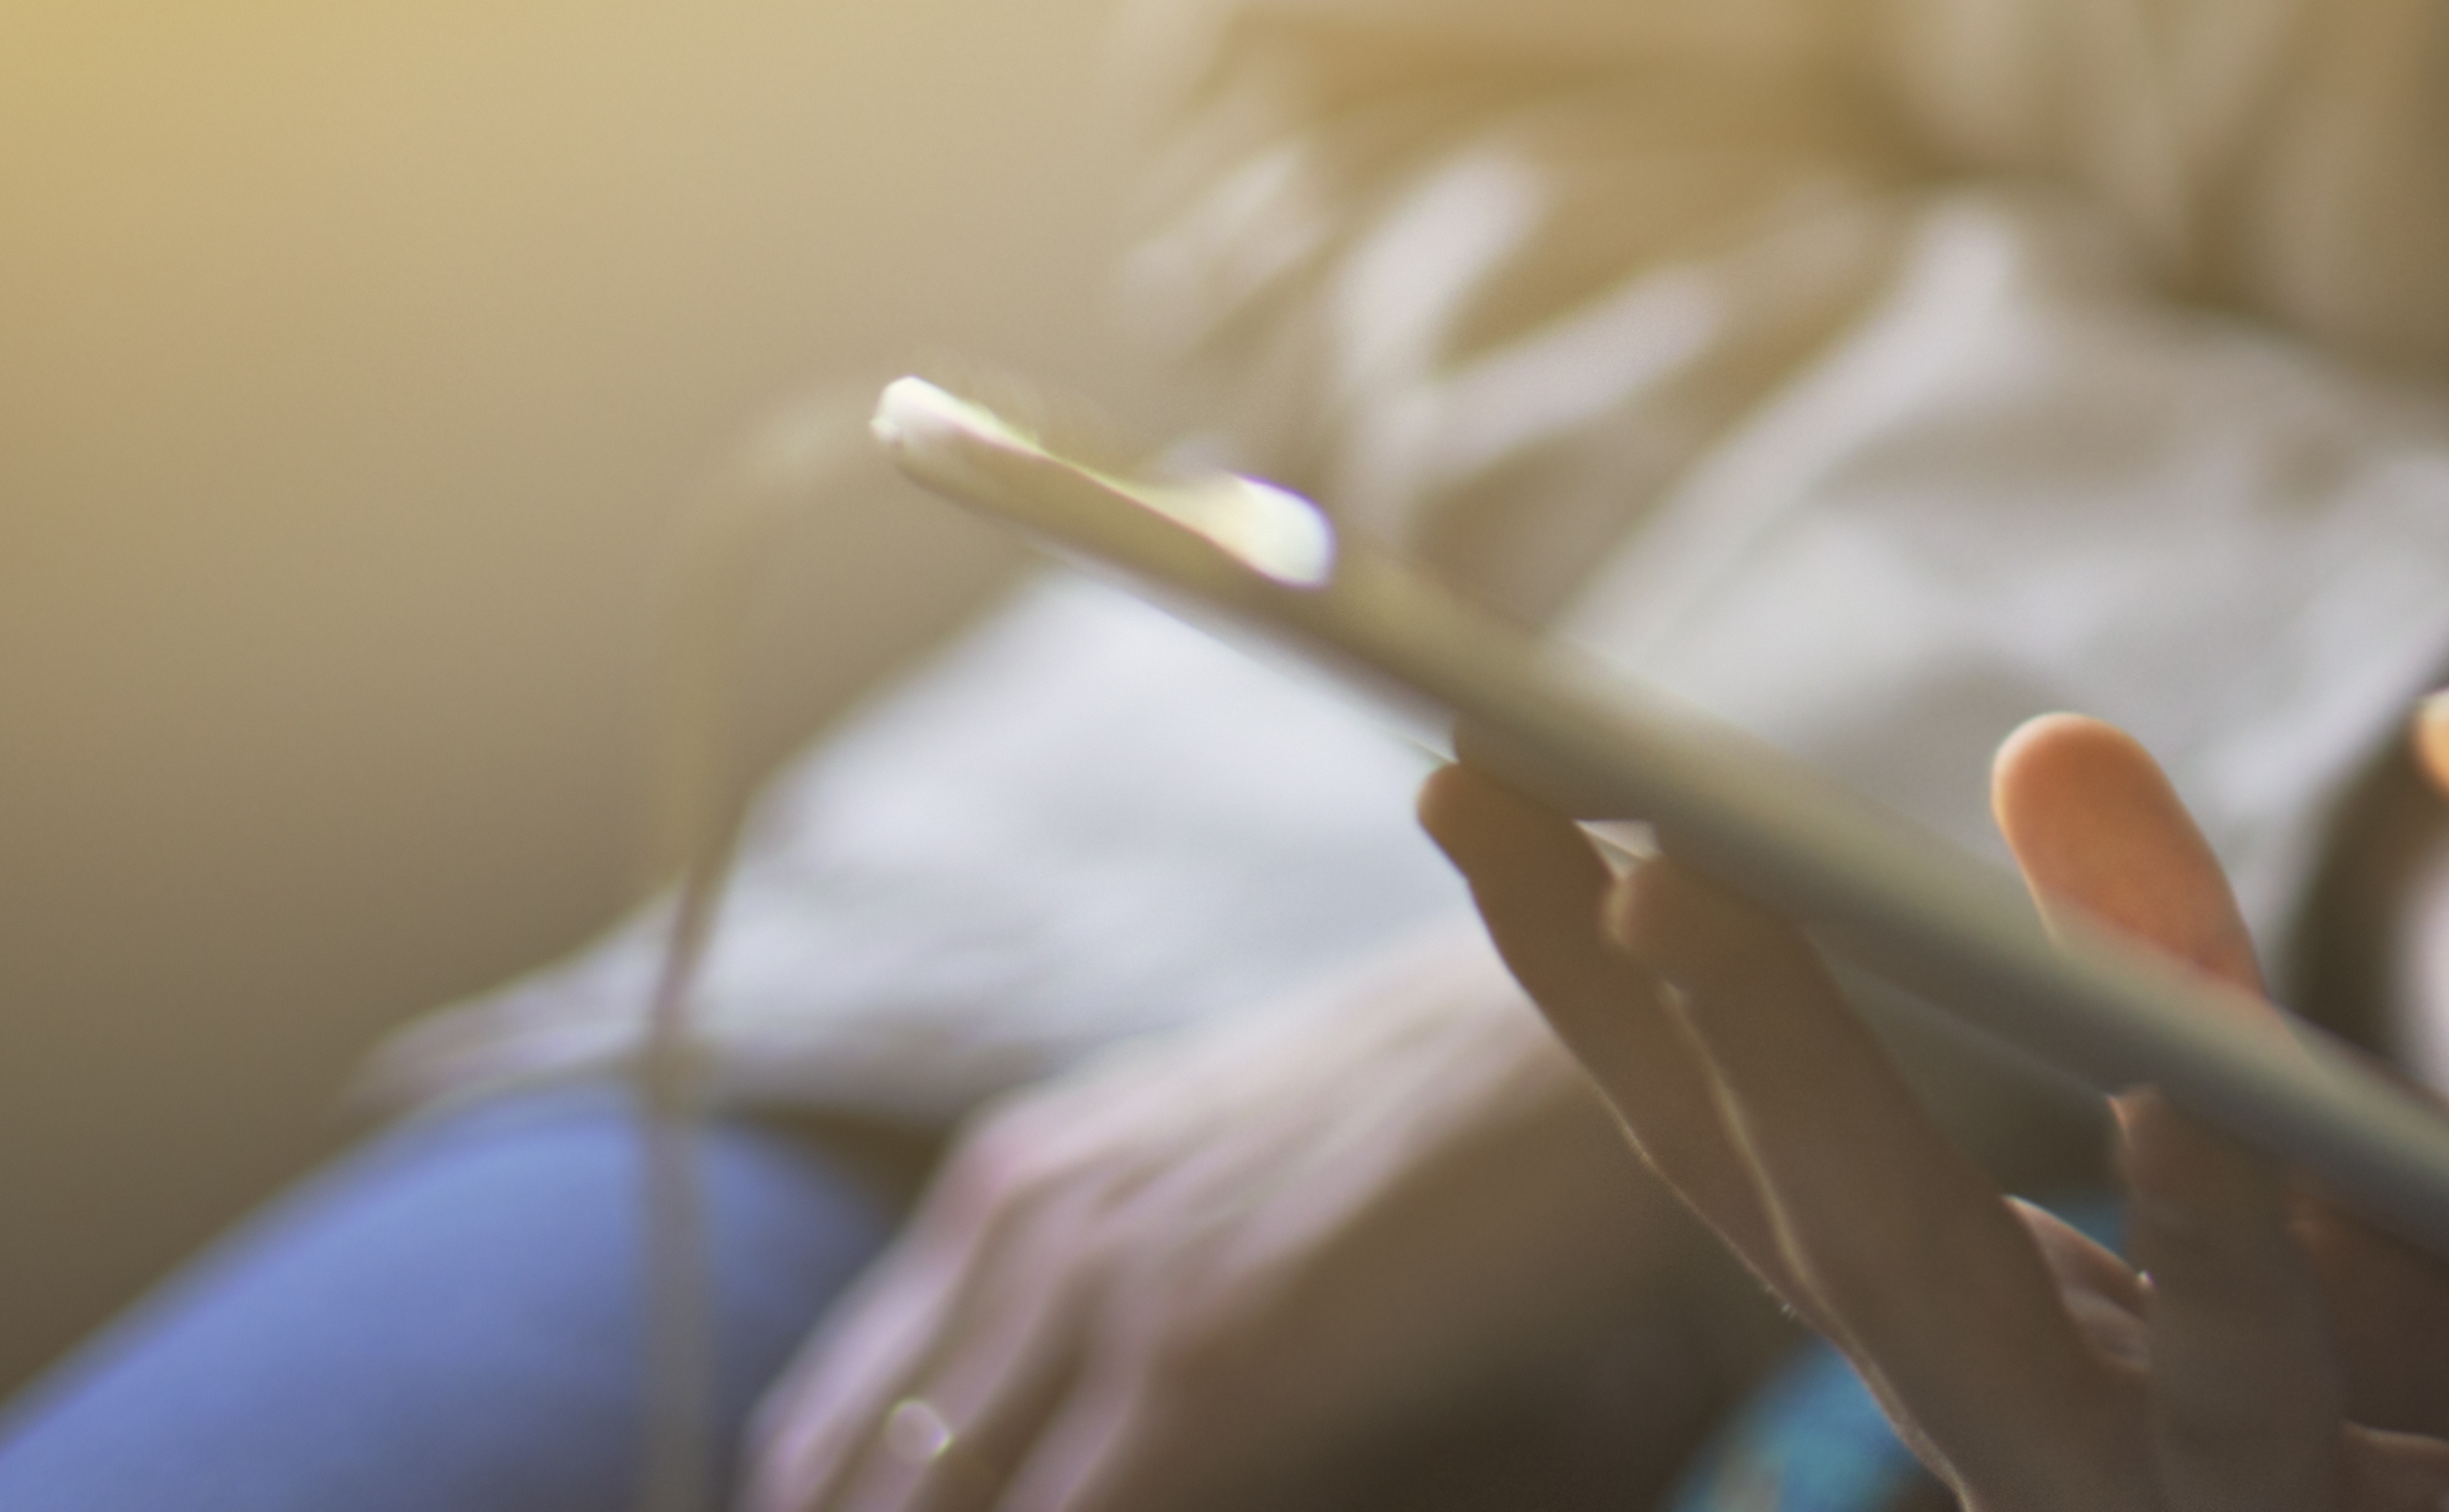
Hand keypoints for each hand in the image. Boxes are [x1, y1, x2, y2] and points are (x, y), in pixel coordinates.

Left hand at [748, 920, 1740, 1511]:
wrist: (1623, 989)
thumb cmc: (1469, 1107)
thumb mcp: (1239, 1189)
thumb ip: (1121, 1312)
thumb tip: (1061, 1456)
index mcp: (1011, 1189)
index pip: (825, 1444)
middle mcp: (1024, 1225)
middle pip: (845, 1489)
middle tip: (1047, 1511)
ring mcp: (1107, 1289)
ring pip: (929, 1510)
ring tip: (1126, 1501)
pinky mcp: (1203, 1366)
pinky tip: (1207, 1509)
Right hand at [1429, 723, 2448, 1511]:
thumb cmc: (2385, 1411)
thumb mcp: (2282, 1172)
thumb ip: (2171, 972)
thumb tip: (2049, 740)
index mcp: (2006, 1347)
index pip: (1769, 1164)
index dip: (1615, 1003)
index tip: (1474, 784)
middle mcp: (2076, 1460)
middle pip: (1904, 1277)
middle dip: (1788, 1075)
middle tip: (1676, 862)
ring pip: (2219, 1419)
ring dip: (2210, 1262)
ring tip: (2191, 1089)